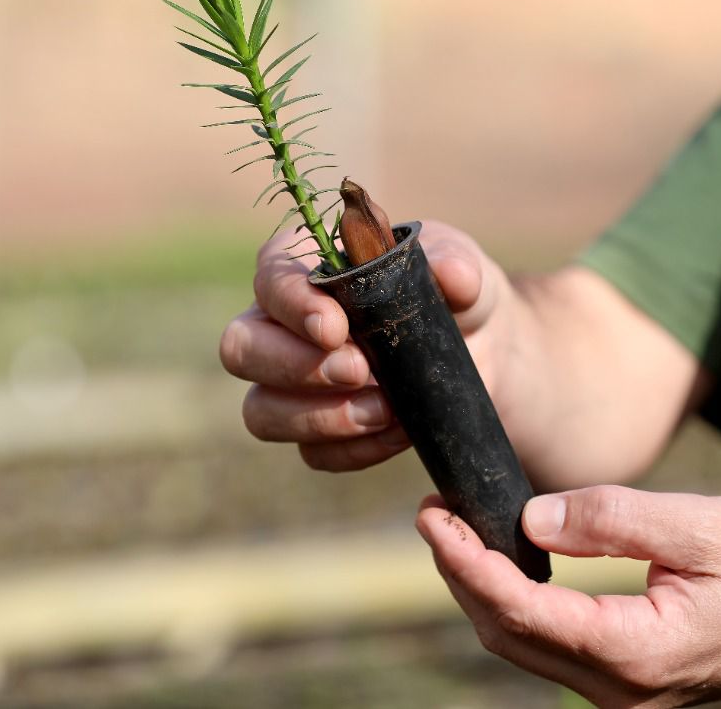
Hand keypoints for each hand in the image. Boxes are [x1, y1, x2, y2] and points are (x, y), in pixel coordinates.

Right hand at [220, 220, 514, 470]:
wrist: (479, 354)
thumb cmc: (452, 296)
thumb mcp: (463, 271)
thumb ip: (456, 265)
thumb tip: (451, 274)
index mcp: (305, 269)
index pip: (269, 277)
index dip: (291, 304)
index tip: (335, 327)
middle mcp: (280, 326)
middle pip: (241, 349)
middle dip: (296, 367)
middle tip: (360, 370)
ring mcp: (289, 386)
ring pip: (261, 412)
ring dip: (322, 417)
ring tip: (386, 409)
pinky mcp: (316, 433)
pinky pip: (312, 454)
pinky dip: (355, 449)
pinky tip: (397, 432)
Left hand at [417, 486, 720, 706]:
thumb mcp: (699, 525)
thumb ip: (611, 519)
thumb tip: (531, 519)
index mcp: (636, 652)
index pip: (521, 609)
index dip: (465, 562)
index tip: (432, 515)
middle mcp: (623, 690)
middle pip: (508, 634)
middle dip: (460, 575)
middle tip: (434, 514)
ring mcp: (625, 695)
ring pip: (524, 646)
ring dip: (483, 591)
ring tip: (457, 532)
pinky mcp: (630, 682)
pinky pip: (552, 648)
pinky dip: (518, 605)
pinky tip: (506, 564)